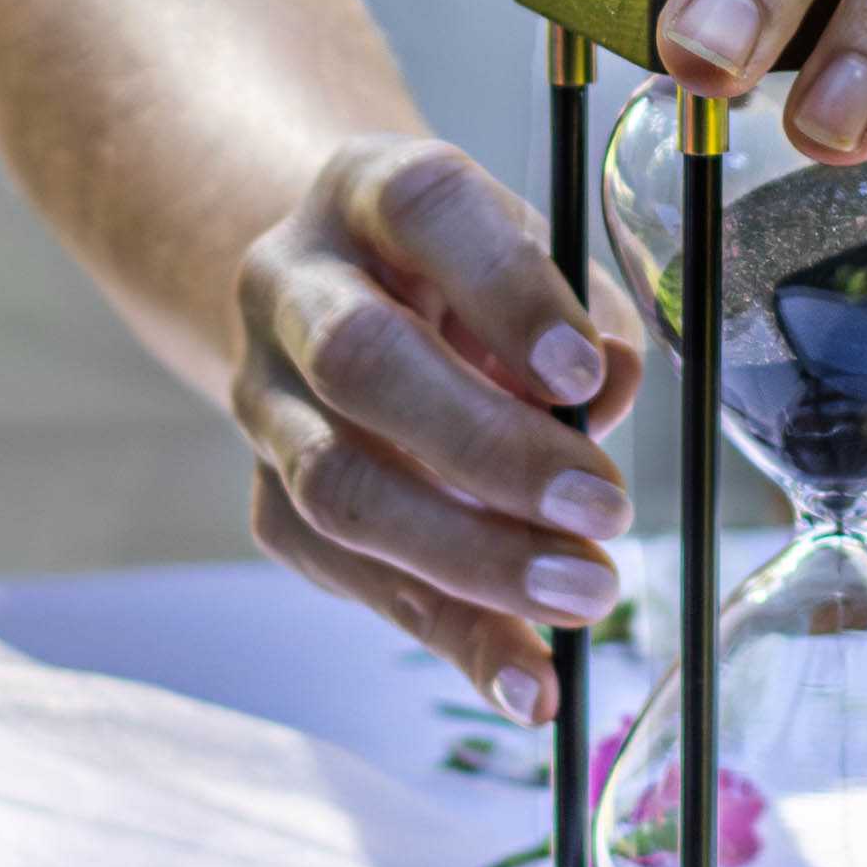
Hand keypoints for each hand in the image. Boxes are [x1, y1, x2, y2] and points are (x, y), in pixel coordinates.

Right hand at [235, 132, 644, 709]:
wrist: (337, 292)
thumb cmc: (469, 274)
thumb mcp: (536, 257)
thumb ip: (584, 317)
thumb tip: (606, 396)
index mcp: (370, 189)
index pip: (426, 210)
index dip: (507, 291)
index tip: (586, 372)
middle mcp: (292, 283)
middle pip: (362, 362)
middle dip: (489, 449)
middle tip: (604, 511)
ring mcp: (261, 394)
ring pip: (335, 486)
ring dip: (468, 556)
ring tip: (585, 596)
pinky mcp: (264, 496)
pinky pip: (347, 575)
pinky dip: (447, 633)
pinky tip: (529, 678)